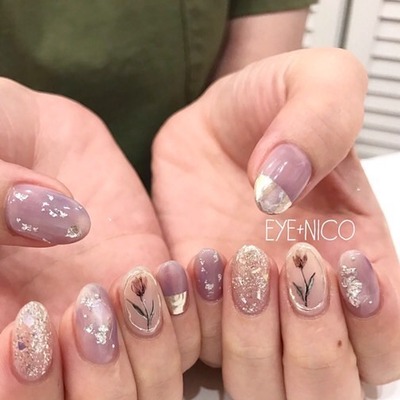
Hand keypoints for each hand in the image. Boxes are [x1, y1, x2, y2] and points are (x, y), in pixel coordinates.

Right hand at [0, 78, 199, 396]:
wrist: (32, 137)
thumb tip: (62, 221)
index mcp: (2, 328)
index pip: (18, 395)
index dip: (26, 387)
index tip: (30, 320)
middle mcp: (56, 340)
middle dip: (98, 378)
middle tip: (88, 302)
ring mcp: (110, 316)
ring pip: (146, 386)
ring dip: (149, 349)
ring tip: (134, 278)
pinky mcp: (152, 287)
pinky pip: (188, 331)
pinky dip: (191, 315)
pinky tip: (178, 269)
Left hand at [152, 48, 399, 392]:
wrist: (212, 125)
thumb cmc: (268, 104)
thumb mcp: (315, 82)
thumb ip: (322, 119)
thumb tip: (282, 183)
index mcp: (356, 258)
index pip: (389, 339)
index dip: (376, 326)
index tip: (336, 264)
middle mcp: (304, 298)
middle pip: (328, 386)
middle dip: (310, 346)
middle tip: (276, 263)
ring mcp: (247, 309)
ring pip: (261, 384)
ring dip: (248, 340)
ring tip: (229, 257)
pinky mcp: (197, 305)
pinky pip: (193, 349)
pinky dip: (187, 324)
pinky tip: (182, 268)